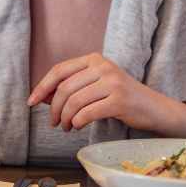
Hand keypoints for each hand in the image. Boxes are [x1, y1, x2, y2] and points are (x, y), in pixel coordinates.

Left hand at [27, 53, 185, 137]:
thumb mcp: (95, 86)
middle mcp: (103, 67)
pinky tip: (77, 126)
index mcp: (94, 59)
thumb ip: (72, 88)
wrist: (153, 108)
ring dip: (65, 119)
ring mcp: (112, 82)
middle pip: (65, 88)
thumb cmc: (120, 98)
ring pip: (74, 102)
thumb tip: (41, 97)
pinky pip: (87, 113)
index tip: (31, 102)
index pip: (59, 70)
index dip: (42, 87)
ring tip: (66, 127)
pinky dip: (77, 122)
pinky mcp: (119, 100)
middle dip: (54, 108)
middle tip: (54, 123)